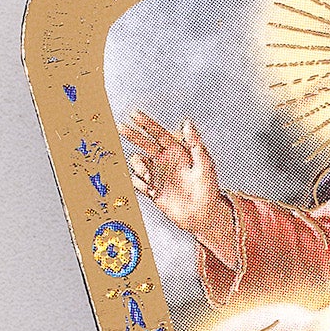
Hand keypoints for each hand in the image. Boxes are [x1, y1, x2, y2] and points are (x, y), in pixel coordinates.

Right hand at [121, 110, 233, 256]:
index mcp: (177, 152)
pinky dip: (138, 183)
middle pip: (144, 144)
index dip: (146, 123)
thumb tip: (187, 122)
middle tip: (120, 126)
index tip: (134, 114)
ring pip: (139, 163)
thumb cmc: (209, 190)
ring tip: (146, 174)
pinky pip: (139, 184)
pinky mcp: (154, 192)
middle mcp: (165, 162)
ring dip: (139, 165)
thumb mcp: (205, 164)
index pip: (159, 133)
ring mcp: (158, 176)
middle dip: (133, 134)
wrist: (204, 216)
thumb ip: (195, 143)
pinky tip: (146, 186)